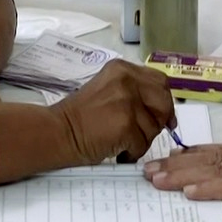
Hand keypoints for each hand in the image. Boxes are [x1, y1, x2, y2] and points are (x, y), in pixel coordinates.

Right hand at [54, 59, 175, 164]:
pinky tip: (117, 151)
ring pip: (154, 127)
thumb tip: (164, 113)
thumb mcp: (109, 91)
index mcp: (123, 69)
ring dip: (141, 141)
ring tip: (121, 142)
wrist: (56, 132)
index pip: (160, 81)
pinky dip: (132, 153)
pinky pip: (143, 144)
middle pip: (164, 102)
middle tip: (143, 133)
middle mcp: (127, 79)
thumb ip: (135, 93)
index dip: (165, 101)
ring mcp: (128, 101)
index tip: (164, 117)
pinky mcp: (126, 123)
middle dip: (159, 121)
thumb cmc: (80, 116)